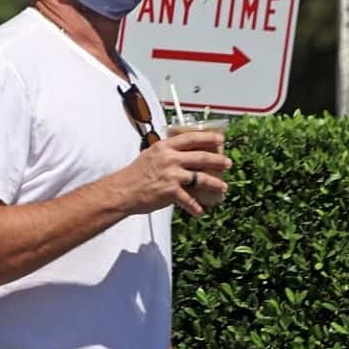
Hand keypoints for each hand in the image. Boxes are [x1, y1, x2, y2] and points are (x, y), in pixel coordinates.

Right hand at [113, 131, 231, 216]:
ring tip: (223, 186)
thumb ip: (165, 154)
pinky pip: (189, 200)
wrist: (121, 191)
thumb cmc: (133, 175)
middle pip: (201, 157)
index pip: (190, 138)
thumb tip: (179, 157)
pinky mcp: (170, 191)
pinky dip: (195, 206)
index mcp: (164, 147)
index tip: (220, 139)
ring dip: (215, 183)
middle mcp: (169, 159)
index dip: (208, 138)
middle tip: (227, 163)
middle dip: (218, 161)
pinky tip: (200, 210)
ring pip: (201, 178)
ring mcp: (171, 175)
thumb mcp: (149, 156)